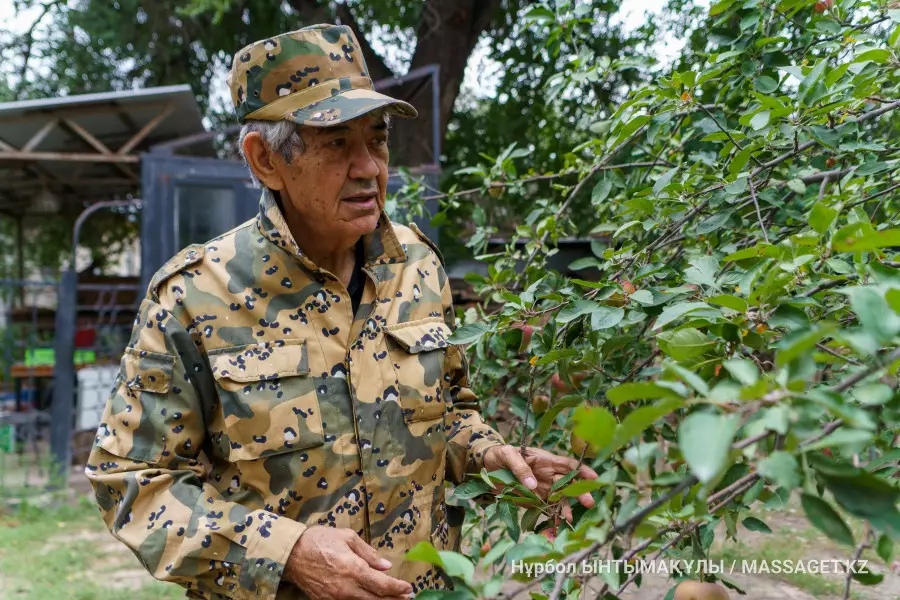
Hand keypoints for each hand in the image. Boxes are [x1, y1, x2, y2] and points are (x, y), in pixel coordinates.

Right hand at [284, 526, 412, 598]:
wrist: (292, 553)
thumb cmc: (320, 540)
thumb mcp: (348, 538)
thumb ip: (369, 553)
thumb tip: (386, 566)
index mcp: (354, 569)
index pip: (383, 584)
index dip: (398, 588)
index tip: (409, 588)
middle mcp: (347, 587)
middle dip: (394, 599)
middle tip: (407, 597)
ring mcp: (336, 597)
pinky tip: (370, 599)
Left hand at [483, 445, 598, 521]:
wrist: (487, 467)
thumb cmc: (500, 455)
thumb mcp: (507, 455)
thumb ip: (520, 467)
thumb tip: (533, 485)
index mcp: (545, 461)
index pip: (567, 465)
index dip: (581, 470)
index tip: (593, 477)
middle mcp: (548, 475)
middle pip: (568, 484)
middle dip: (579, 492)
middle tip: (589, 501)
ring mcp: (542, 489)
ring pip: (559, 499)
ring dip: (566, 508)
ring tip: (569, 519)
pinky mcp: (534, 501)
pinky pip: (546, 509)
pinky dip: (552, 517)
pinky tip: (556, 526)